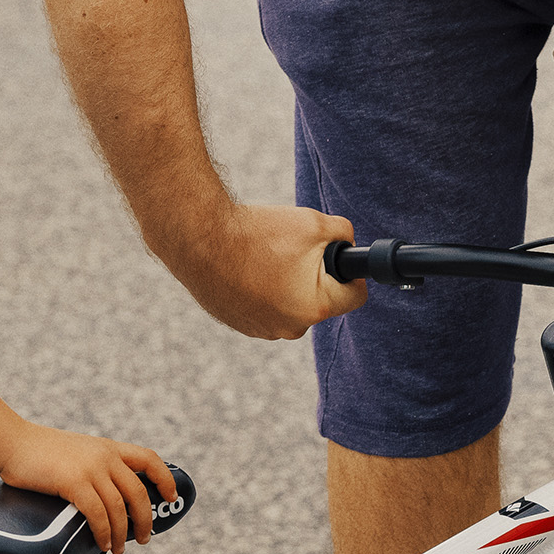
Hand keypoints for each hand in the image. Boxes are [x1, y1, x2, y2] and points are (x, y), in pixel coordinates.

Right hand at [0, 426, 179, 553]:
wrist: (12, 442)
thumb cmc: (38, 452)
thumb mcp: (76, 453)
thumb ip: (94, 468)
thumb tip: (102, 498)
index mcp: (108, 448)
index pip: (149, 458)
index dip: (164, 478)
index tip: (171, 496)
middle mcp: (104, 456)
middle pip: (138, 491)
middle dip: (144, 519)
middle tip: (143, 538)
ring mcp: (90, 469)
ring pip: (119, 507)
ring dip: (121, 533)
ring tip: (117, 549)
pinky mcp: (73, 482)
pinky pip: (98, 514)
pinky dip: (103, 532)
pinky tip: (101, 543)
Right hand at [164, 201, 364, 341]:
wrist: (199, 240)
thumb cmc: (257, 232)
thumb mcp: (313, 222)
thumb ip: (343, 233)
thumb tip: (348, 242)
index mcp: (315, 307)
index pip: (354, 296)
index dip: (350, 272)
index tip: (337, 257)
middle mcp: (291, 327)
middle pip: (320, 300)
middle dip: (314, 277)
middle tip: (292, 250)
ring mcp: (264, 330)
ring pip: (292, 304)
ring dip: (287, 284)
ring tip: (264, 257)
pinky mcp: (241, 326)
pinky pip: (266, 308)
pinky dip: (263, 290)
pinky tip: (246, 268)